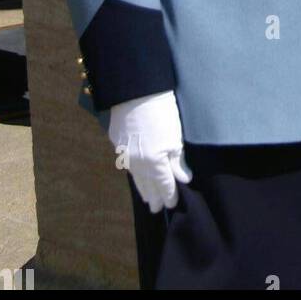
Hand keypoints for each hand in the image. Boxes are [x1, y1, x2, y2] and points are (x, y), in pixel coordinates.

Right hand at [108, 90, 191, 212]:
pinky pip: (127, 164)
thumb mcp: (175, 136)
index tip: (173, 204)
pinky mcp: (117, 142)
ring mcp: (124, 154)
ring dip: (143, 188)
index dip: (169, 195)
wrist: (136, 90)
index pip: (164, 185)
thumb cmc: (162, 111)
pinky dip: (134, 173)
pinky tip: (137, 175)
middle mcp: (137, 163)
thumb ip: (178, 161)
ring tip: (148, 198)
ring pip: (135, 177)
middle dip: (154, 197)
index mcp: (154, 163)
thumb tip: (183, 179)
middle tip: (157, 208)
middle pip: (148, 186)